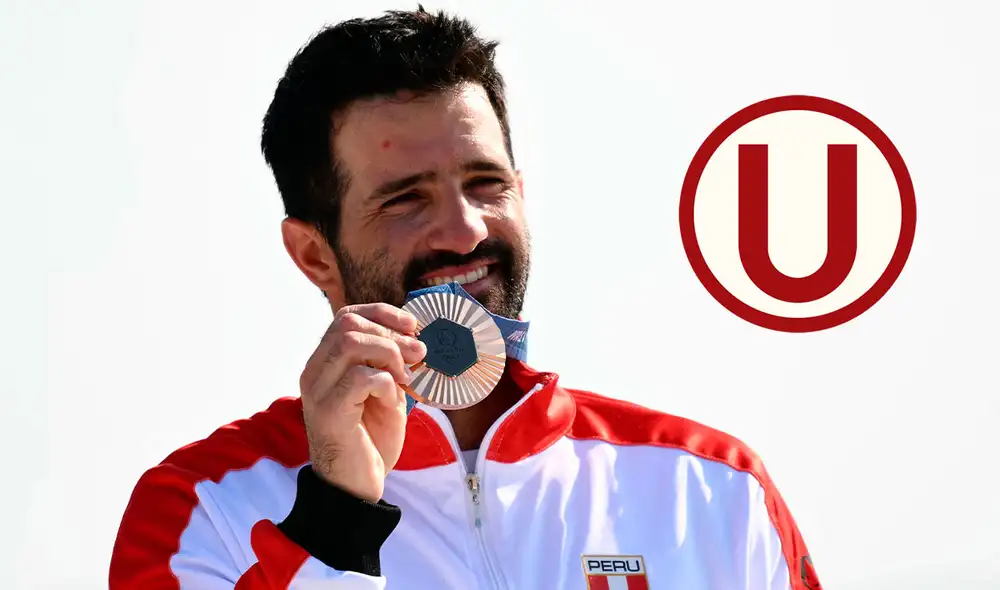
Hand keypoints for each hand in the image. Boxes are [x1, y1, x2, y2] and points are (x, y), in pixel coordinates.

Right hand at [299, 303, 425, 502]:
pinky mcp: (329, 412)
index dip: (382, 313)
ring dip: (388, 354)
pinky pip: (360, 378)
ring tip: (405, 378)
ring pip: (351, 343)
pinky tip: (393, 402)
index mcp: (326, 363)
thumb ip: (390, 364)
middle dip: (391, 333)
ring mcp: (318, 391)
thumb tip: (415, 336)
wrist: (357, 486)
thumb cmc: (371, 439)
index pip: (346, 316)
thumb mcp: (385, 392)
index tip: (412, 325)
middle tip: (418, 353)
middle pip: (348, 324)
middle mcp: (315, 372)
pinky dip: (386, 384)